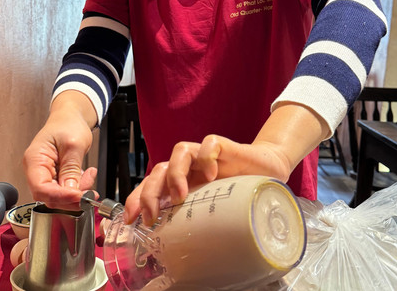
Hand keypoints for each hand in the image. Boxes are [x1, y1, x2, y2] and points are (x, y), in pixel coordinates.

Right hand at [22, 91, 98, 209]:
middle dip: (72, 197)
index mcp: (35, 159)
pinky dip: (78, 187)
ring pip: (59, 196)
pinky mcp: (55, 176)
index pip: (41, 188)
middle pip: (49, 196)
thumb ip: (71, 169)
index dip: (60, 196)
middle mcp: (36, 170)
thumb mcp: (74, 144)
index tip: (79, 197)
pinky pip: (65, 190)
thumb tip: (70, 192)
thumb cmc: (68, 124)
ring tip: (90, 175)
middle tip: (90, 190)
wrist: (70, 117)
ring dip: (77, 191)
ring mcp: (45, 174)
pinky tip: (87, 175)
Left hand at [124, 103, 327, 225]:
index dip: (137, 199)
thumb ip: (194, 219)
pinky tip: (212, 175)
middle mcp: (188, 167)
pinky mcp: (223, 147)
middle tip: (152, 215)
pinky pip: (209, 144)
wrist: (265, 171)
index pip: (150, 185)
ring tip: (180, 196)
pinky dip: (206, 157)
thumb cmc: (237, 191)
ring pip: (179, 152)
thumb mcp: (211, 208)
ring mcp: (204, 155)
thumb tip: (177, 252)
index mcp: (180, 181)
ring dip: (175, 174)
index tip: (131, 219)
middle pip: (159, 170)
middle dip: (150, 193)